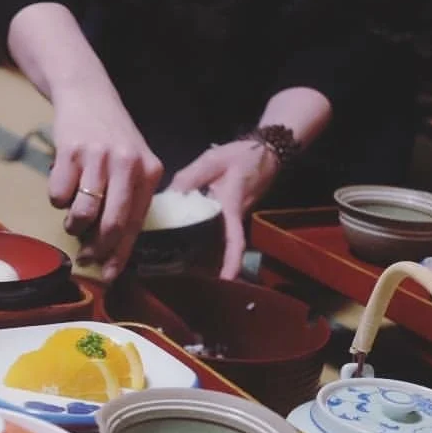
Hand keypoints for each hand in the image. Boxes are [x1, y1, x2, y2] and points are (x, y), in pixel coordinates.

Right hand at [50, 91, 162, 281]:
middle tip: (84, 254)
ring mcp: (99, 156)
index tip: (109, 274)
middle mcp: (128, 164)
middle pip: (111, 224)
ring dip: (73, 223)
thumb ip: (128, 200)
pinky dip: (57, 198)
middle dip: (96, 247)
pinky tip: (64, 183)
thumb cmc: (111, 138)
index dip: (121, 254)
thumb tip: (111, 248)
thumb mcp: (133, 164)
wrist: (87, 94)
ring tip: (73, 215)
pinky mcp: (70, 150)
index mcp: (149, 172)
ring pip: (82, 213)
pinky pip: (58, 195)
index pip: (136, 224)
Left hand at [169, 140, 281, 279]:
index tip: (226, 280)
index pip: (234, 240)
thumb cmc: (241, 156)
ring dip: (202, 256)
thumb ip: (190, 178)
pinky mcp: (228, 216)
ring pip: (217, 241)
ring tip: (175, 268)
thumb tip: (168, 197)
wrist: (262, 151)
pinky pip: (214, 232)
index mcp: (231, 208)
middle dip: (209, 267)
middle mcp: (233, 219)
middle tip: (183, 282)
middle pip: (222, 248)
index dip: (232, 261)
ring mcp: (232, 219)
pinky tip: (178, 241)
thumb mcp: (212, 161)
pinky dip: (199, 239)